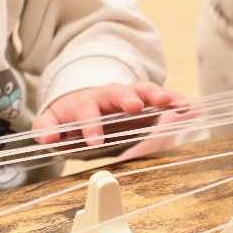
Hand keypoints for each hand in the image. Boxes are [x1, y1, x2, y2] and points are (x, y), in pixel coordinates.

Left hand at [33, 82, 189, 148]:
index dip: (90, 126)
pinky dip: (174, 99)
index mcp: (85, 102)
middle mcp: (109, 95)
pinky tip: (187, 106)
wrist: (88, 102)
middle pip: (118, 92)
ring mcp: (130, 95)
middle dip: (127, 98)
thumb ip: (47, 128)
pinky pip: (162, 97)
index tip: (95, 142)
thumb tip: (45, 137)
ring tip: (170, 102)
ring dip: (156, 95)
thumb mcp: (54, 121)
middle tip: (136, 107)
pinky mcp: (147, 100)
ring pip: (143, 90)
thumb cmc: (72, 117)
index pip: (86, 112)